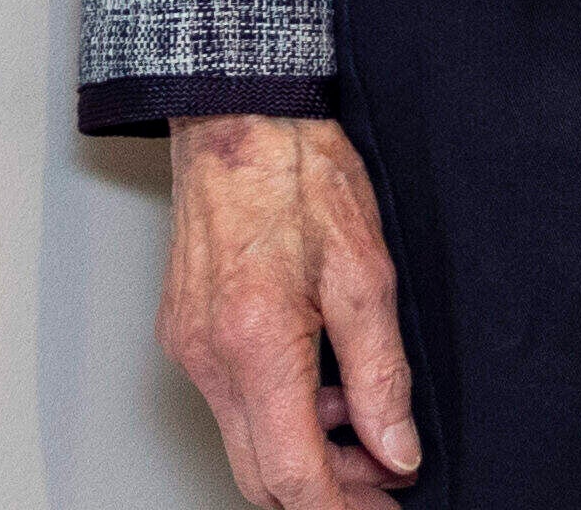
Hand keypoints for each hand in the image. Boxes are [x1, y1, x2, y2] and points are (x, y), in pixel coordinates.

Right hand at [159, 113, 423, 500]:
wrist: (233, 111)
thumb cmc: (295, 171)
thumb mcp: (364, 271)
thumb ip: (382, 374)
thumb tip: (397, 451)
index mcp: (257, 344)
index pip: (295, 479)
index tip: (387, 508)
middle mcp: (210, 355)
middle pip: (260, 479)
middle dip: (326, 491)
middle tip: (381, 475)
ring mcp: (188, 343)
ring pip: (246, 442)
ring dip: (304, 449)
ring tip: (357, 410)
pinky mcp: (183, 328)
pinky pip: (230, 401)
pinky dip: (277, 410)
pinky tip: (316, 374)